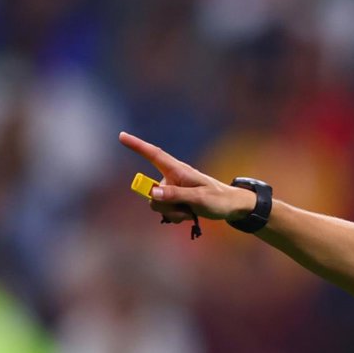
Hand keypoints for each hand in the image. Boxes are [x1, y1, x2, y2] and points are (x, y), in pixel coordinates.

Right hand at [118, 131, 254, 223]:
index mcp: (178, 170)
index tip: (122, 136)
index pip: (154, 155)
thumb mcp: (199, 198)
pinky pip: (165, 211)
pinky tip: (188, 215)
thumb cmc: (219, 199)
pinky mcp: (175, 200)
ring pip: (157, 204)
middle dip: (165, 205)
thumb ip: (176, 195)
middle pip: (151, 192)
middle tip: (186, 209)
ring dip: (172, 213)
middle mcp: (172, 178)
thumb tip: (153, 193)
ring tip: (191, 211)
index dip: (137, 146)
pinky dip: (175, 216)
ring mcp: (173, 190)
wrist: (231, 207)